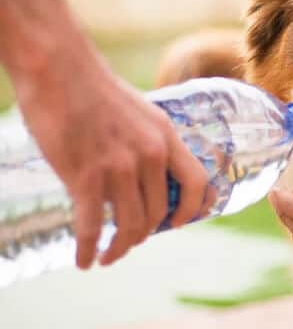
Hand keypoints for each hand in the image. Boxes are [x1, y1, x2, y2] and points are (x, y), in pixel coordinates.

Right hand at [11, 41, 207, 268]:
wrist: (59, 68)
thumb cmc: (94, 88)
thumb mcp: (140, 111)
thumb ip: (149, 141)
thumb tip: (148, 172)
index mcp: (166, 136)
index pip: (197, 182)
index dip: (193, 209)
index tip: (180, 223)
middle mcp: (150, 154)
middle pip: (159, 212)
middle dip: (145, 234)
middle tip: (130, 241)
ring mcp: (119, 167)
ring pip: (130, 225)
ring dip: (120, 248)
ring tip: (108, 255)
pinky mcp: (85, 176)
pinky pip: (92, 227)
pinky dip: (89, 249)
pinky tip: (84, 260)